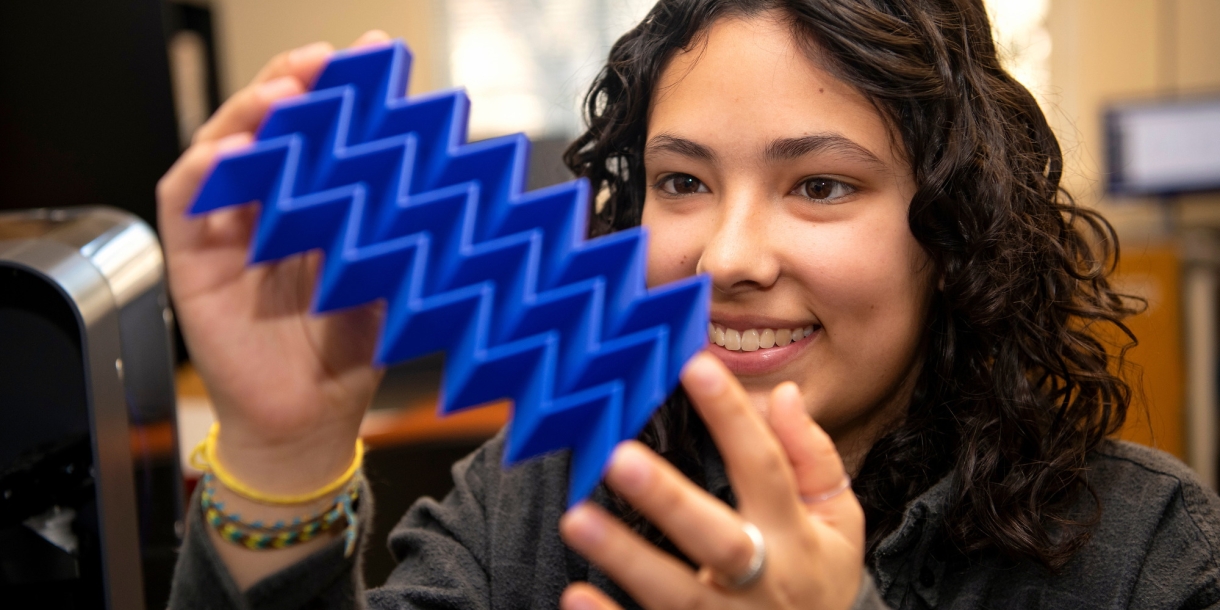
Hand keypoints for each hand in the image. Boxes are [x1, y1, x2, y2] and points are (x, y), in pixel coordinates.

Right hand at [156, 30, 392, 491]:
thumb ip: (398, 222)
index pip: (318, 131)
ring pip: (221, 149)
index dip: (338, 92)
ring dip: (247, 115)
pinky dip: (203, 171)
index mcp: (313, 204)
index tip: (372, 60)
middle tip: (327, 63)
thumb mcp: (386, 274)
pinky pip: (184, 202)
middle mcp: (265, 207)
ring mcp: (225, 230)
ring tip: (284, 94)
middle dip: (293, 86)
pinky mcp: (192, 262)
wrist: (313, 423)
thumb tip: (442, 165)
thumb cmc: (350, 351)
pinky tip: (233, 152)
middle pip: (265, 127)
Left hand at [558, 352, 865, 609]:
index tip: (696, 366)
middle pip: (718, 538)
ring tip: (576, 519)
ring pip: (675, 593)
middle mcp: (764, 581)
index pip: (766, 468)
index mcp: (797, 538)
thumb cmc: (818, 580)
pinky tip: (576, 595)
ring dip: (626, 557)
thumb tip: (783, 393)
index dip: (733, 418)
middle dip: (670, 499)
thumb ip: (812, 460)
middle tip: (618, 458)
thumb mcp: (838, 525)